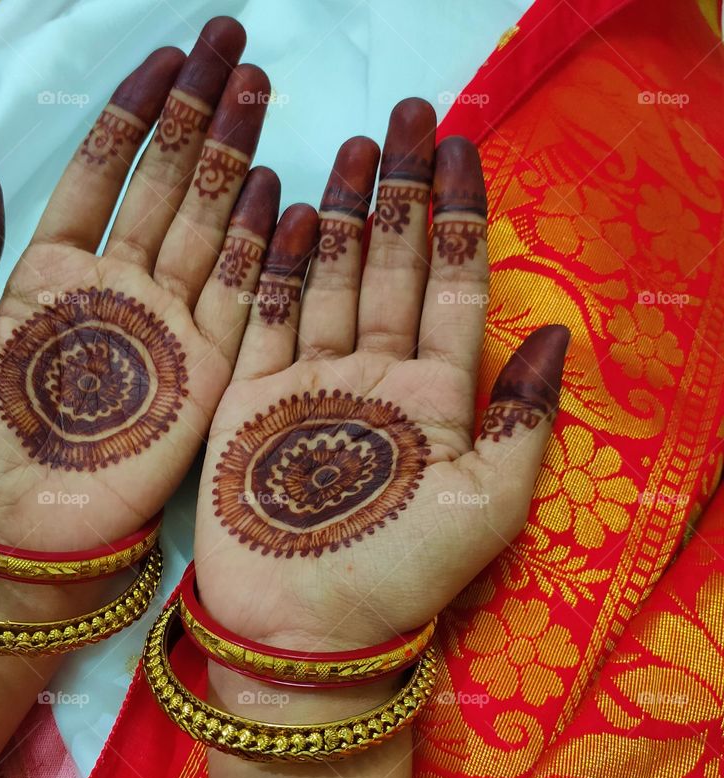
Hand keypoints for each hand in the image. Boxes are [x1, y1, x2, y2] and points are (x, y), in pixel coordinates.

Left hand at [0, 18, 280, 552]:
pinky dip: (261, 246)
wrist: (22, 531)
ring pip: (209, 225)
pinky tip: (281, 190)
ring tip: (262, 93)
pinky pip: (241, 296)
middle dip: (200, 116)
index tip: (166, 56)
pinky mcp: (208, 369)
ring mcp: (171, 326)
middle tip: (235, 49)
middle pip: (168, 185)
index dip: (134, 114)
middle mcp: (124, 289)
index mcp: (59, 274)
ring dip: (237, 161)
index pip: (104, 173)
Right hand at [194, 99, 569, 651]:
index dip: (462, 217)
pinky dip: (274, 266)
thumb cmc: (395, 576)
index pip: (455, 286)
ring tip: (353, 148)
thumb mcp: (484, 505)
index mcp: (436, 396)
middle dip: (403, 194)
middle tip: (408, 117)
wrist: (299, 633)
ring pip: (329, 279)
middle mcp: (375, 377)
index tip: (465, 149)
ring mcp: (310, 381)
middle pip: (392, 266)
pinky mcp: (251, 396)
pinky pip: (265, 316)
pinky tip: (283, 213)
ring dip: (341, 214)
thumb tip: (554, 336)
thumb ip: (521, 420)